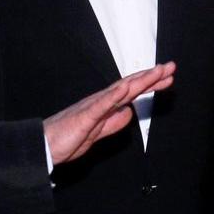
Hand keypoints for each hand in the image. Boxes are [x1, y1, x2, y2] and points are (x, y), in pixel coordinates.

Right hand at [43, 63, 173, 164]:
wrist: (43, 147)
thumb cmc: (66, 139)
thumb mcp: (97, 133)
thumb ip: (113, 123)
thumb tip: (129, 112)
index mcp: (104, 106)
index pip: (131, 92)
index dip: (150, 84)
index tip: (167, 78)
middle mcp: (100, 101)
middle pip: (130, 86)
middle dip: (151, 77)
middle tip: (170, 67)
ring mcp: (92, 107)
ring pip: (120, 90)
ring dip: (139, 81)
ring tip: (156, 72)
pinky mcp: (84, 116)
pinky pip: (101, 105)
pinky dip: (115, 95)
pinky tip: (127, 88)